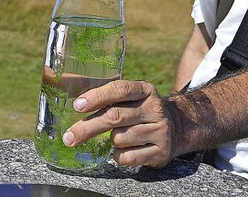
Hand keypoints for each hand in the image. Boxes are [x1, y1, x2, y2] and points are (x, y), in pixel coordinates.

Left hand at [61, 80, 176, 167]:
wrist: (178, 127)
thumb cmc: (141, 110)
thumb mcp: (131, 96)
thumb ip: (107, 95)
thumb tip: (70, 95)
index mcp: (145, 90)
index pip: (119, 90)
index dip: (97, 97)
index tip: (77, 105)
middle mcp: (154, 108)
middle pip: (115, 117)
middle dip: (88, 127)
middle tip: (69, 137)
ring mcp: (160, 130)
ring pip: (120, 139)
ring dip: (110, 141)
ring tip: (118, 136)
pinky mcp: (161, 152)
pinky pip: (128, 157)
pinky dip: (118, 156)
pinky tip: (124, 149)